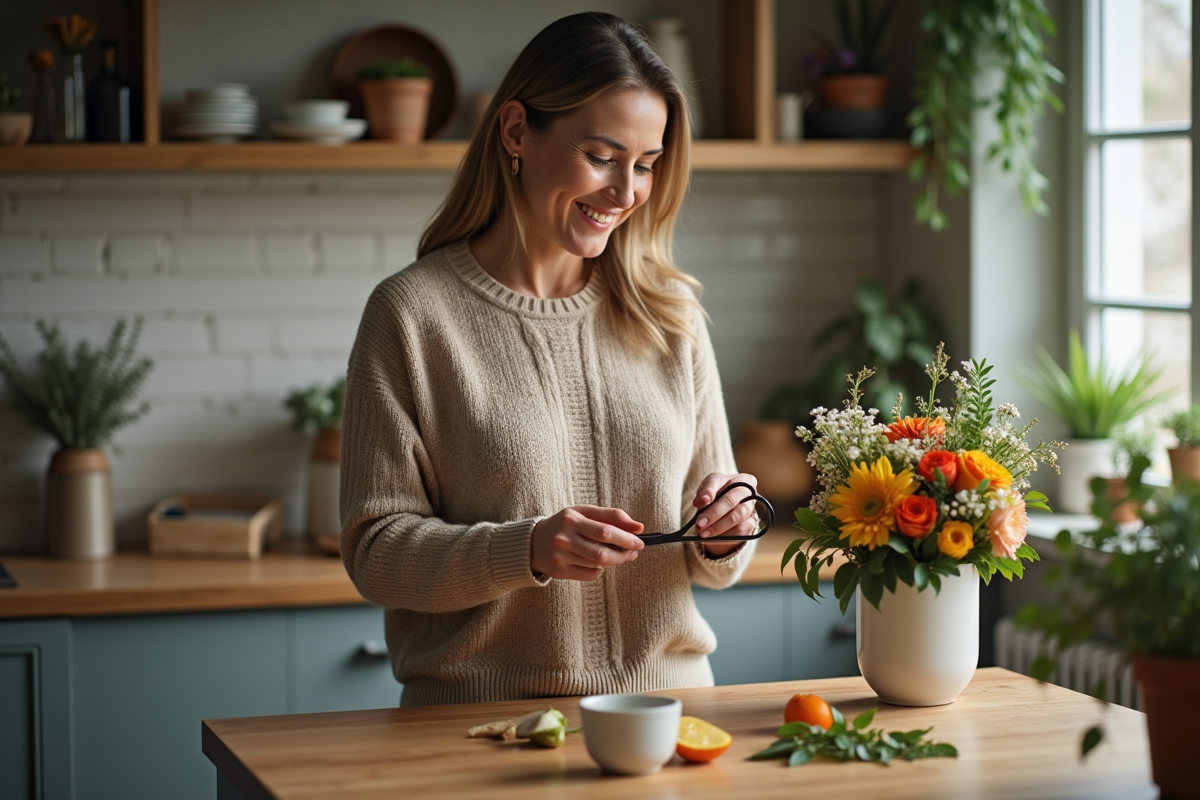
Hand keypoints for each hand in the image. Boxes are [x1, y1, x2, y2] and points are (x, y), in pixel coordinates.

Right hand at [530, 506, 644, 581]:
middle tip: (634, 551)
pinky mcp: (559, 572)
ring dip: (615, 561)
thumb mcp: (584, 513)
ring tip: (620, 556)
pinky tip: (598, 564)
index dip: (626, 537)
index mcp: (571, 519)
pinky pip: (589, 574)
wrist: (534, 542)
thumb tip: (638, 527)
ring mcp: (560, 556)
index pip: (605, 530)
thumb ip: (611, 516)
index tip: (640, 539)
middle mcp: (564, 538)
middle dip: (624, 552)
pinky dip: (599, 570)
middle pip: (602, 551)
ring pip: (598, 564)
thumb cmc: (566, 525)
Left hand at [691, 473, 759, 557]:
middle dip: (713, 513)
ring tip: (704, 533)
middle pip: (731, 501)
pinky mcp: (751, 525)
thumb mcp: (710, 486)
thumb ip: (705, 491)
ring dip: (718, 527)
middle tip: (700, 523)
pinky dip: (724, 536)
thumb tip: (700, 501)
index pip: (722, 482)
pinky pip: (739, 532)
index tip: (697, 504)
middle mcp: (750, 494)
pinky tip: (713, 538)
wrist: (726, 509)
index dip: (709, 492)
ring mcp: (751, 510)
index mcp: (742, 479)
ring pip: (735, 518)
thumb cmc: (719, 493)